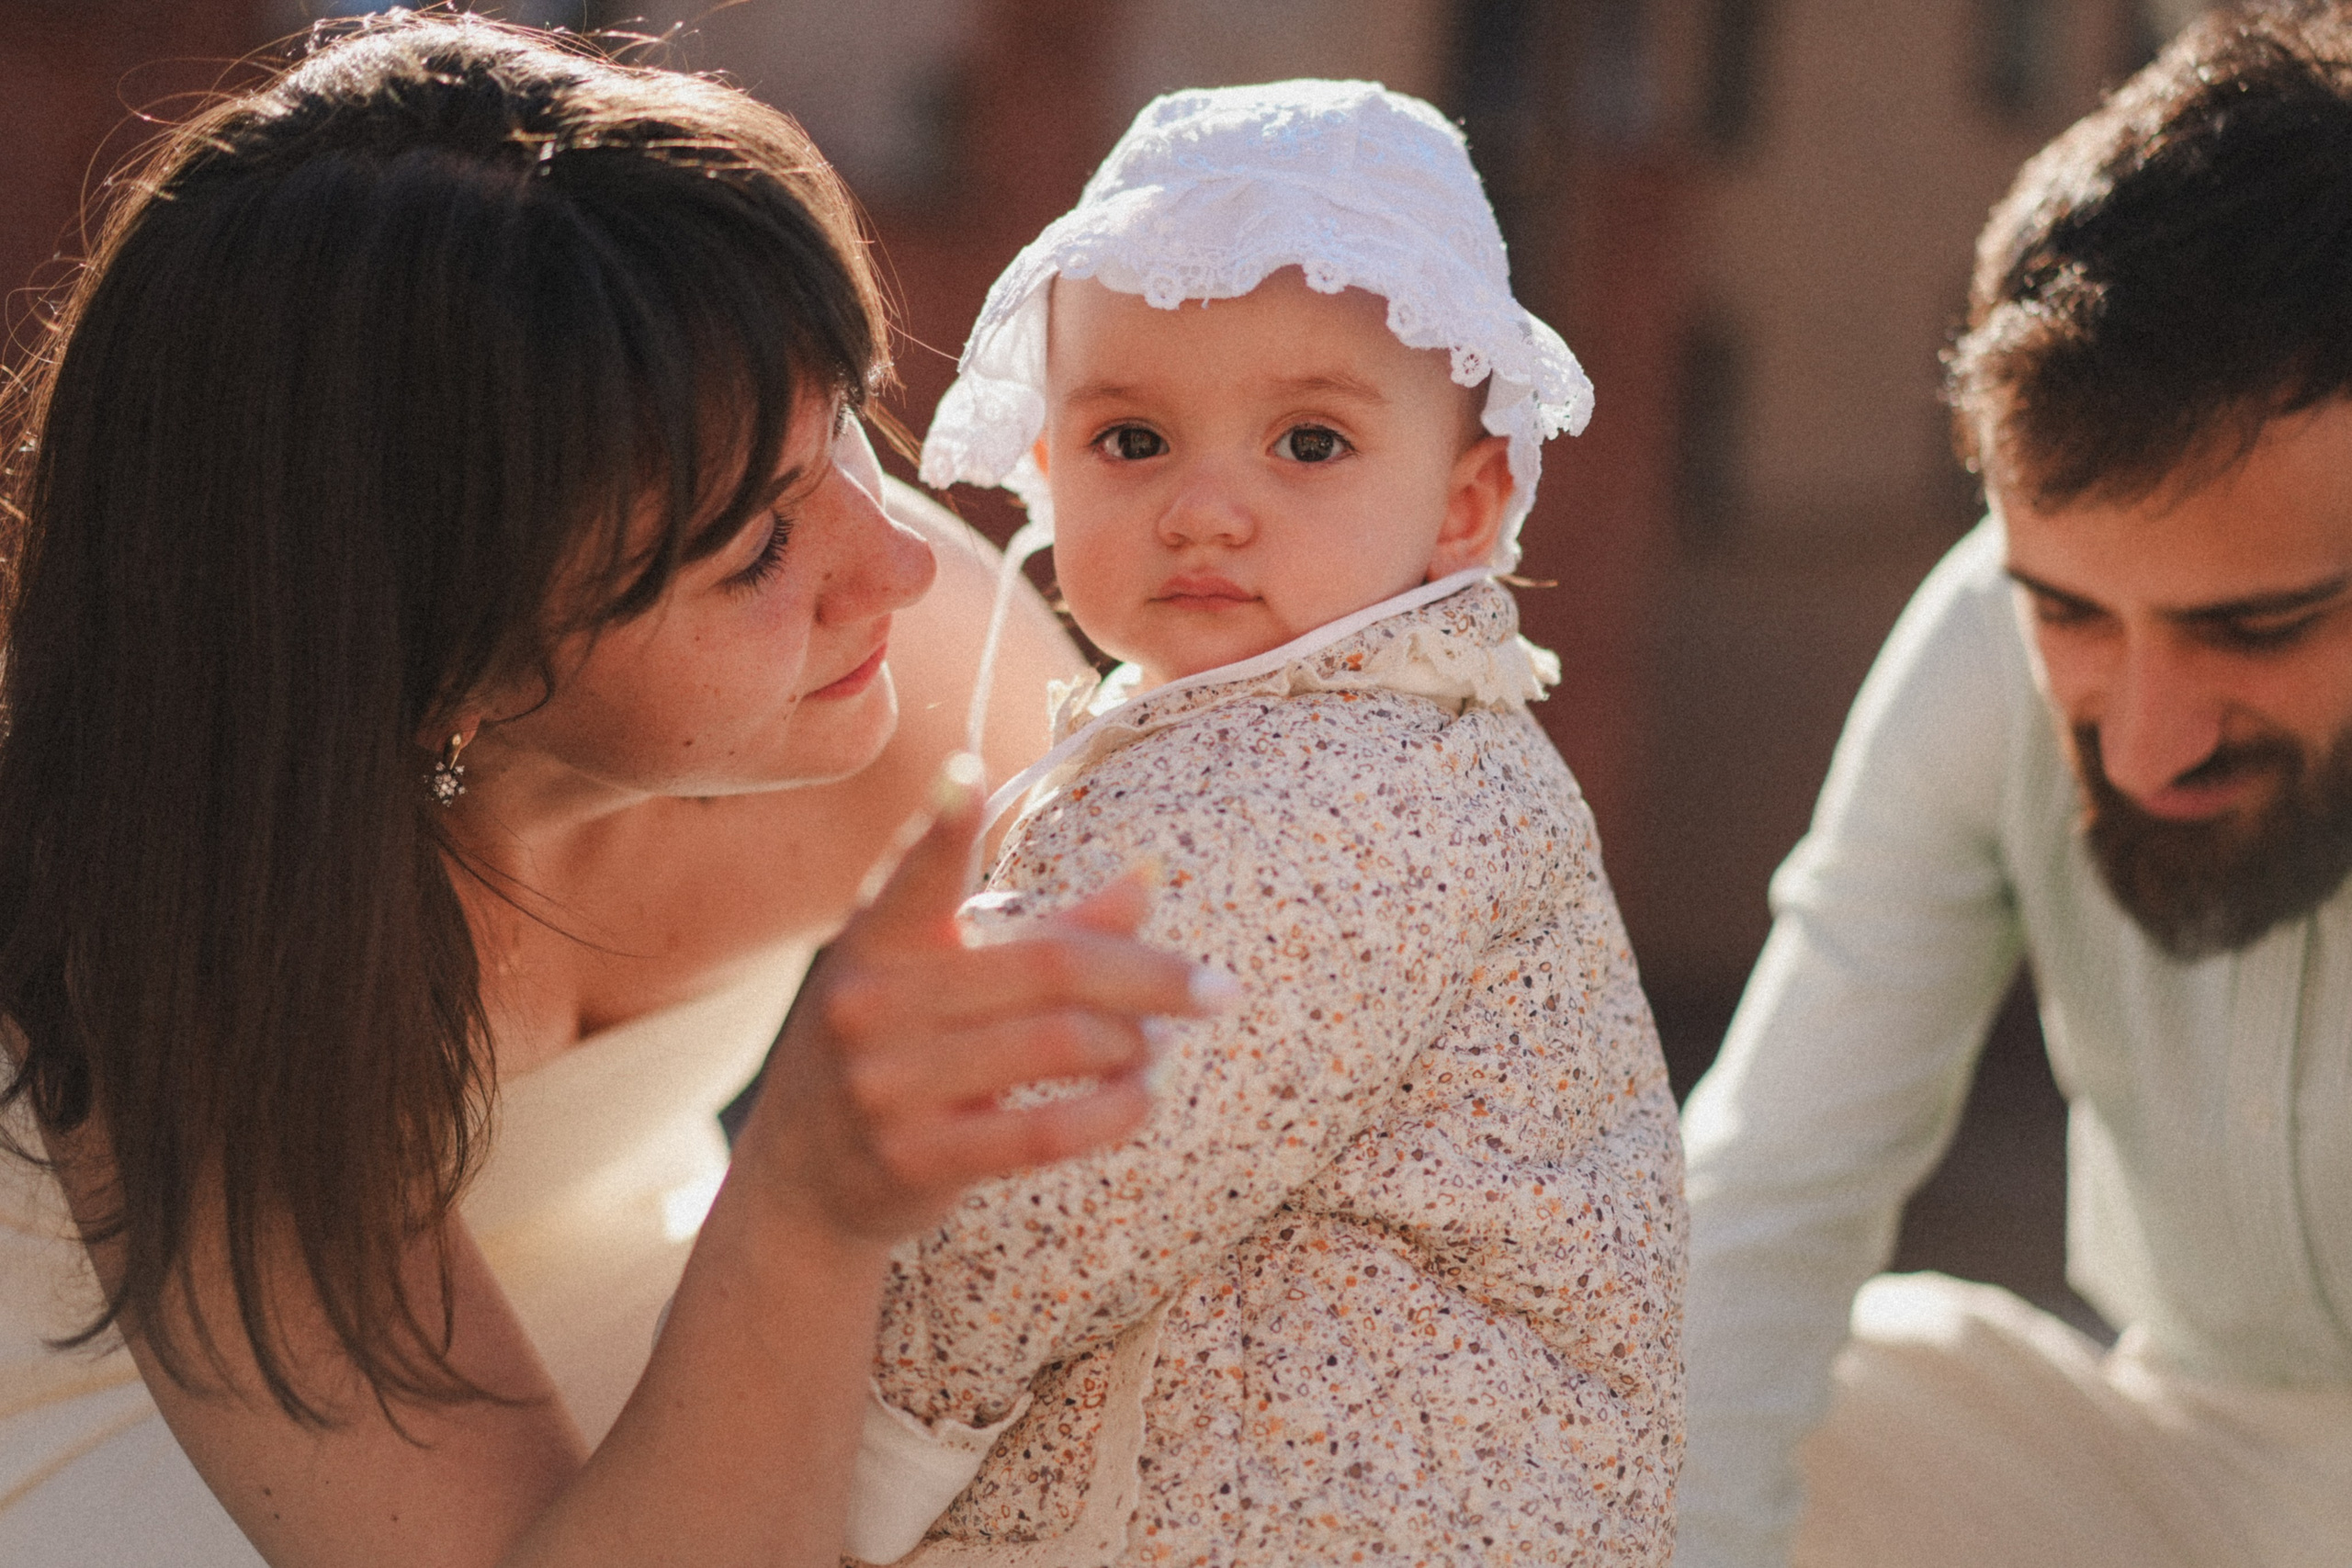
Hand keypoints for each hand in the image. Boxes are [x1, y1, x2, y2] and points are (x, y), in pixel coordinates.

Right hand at [734, 755, 1230, 1244]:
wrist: (802, 1180)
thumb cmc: (895, 1049)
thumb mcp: (939, 978)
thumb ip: (1043, 929)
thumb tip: (1146, 880)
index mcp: (876, 938)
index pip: (916, 872)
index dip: (942, 822)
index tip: (968, 771)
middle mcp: (871, 1002)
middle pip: (1049, 967)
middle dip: (1152, 978)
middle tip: (1217, 990)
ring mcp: (886, 1084)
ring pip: (1058, 1045)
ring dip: (1136, 1045)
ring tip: (1166, 1044)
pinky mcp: (913, 1159)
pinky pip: (1043, 1133)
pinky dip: (1113, 1111)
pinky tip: (1144, 1098)